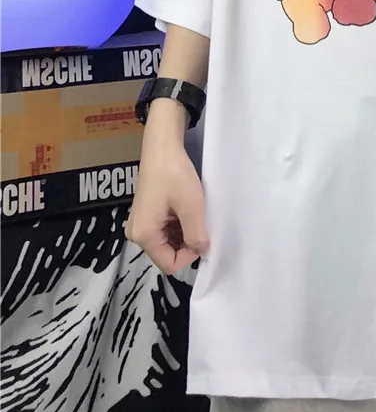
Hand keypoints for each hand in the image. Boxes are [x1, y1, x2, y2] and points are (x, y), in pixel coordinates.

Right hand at [125, 109, 208, 273]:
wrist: (162, 147)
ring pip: (168, 241)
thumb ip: (197, 235)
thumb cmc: (175, 175)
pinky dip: (179, 224)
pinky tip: (187, 209)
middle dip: (187, 243)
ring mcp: (140, 223)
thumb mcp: (191, 207)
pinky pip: (164, 230)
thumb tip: (203, 253)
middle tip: (200, 221)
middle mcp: (136, 234)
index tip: (203, 234)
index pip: (170, 264)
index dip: (190, 255)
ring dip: (184, 232)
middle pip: (167, 253)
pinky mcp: (146, 214)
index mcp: (143, 236)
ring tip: (194, 212)